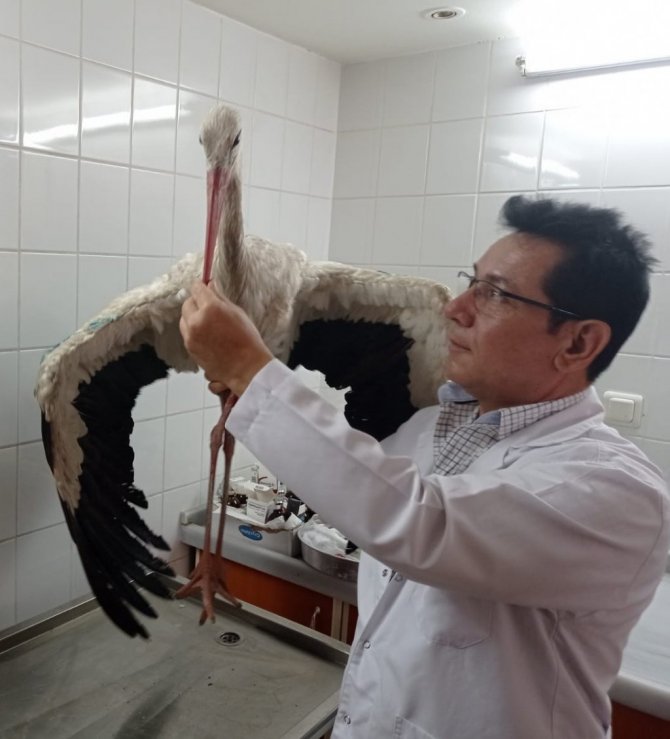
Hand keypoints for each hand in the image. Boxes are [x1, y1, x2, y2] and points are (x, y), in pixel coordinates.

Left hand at [179, 281, 272, 396]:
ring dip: (192, 317)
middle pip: (187, 303)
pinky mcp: (189, 348)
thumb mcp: (237, 313)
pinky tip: (208, 335)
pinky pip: (186, 332)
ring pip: (184, 319)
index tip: (204, 286)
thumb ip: (220, 298)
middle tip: (208, 306)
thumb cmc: (247, 342)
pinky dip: (193, 330)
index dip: (201, 286)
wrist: (246, 367)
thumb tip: (211, 286)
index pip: (197, 288)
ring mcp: (191, 336)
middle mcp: (197, 321)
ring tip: (209, 323)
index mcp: (211, 308)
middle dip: (196, 302)